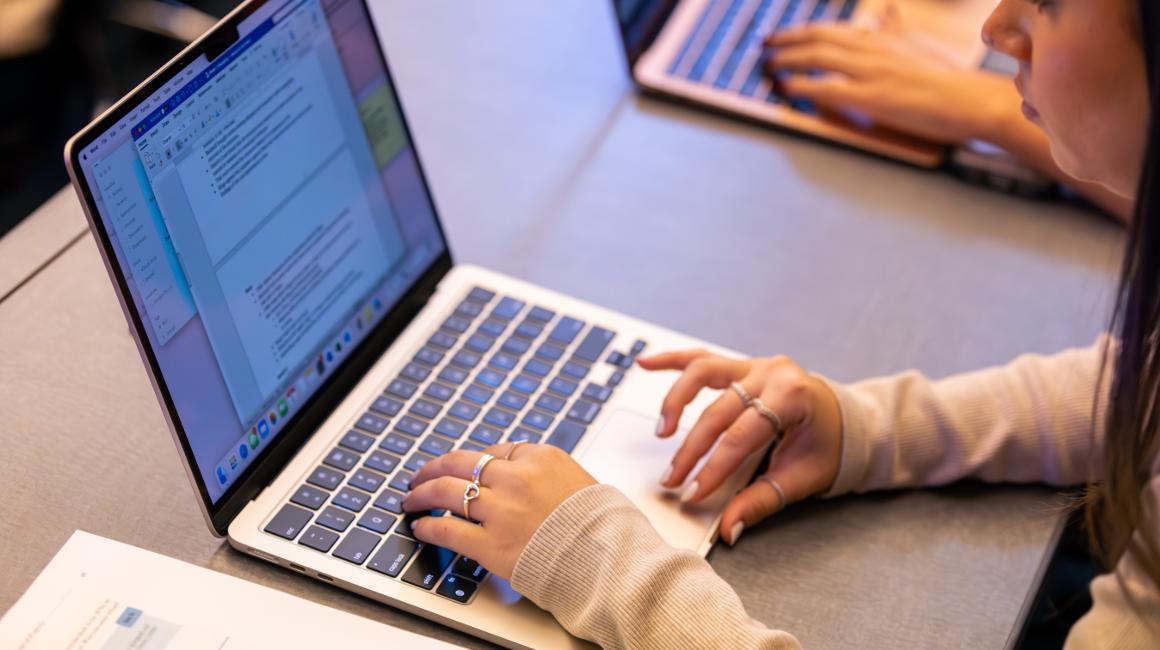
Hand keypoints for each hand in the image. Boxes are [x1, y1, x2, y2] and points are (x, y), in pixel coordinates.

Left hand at [403, 442, 596, 579]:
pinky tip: (421, 527)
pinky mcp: (492, 544)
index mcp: (540, 458)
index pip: (493, 451)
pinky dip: (428, 528)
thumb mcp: (577, 480)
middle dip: (434, 468)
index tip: (462, 470)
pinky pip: (448, 531)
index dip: (473, 463)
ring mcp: (502, 511)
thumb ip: (544, 473)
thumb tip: (516, 469)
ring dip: (422, 494)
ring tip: (411, 499)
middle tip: (420, 475)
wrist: (610, 560)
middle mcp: (517, 479)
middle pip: (460, 463)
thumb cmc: (599, 525)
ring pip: (446, 492)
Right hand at [639, 349, 841, 544]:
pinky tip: (646, 363)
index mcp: (793, 397)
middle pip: (718, 411)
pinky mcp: (740, 364)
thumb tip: (730, 528)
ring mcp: (754, 364)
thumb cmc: (826, 446)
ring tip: (661, 431)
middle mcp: (772, 373)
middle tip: (673, 478)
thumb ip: (761, 502)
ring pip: (703, 373)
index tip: (692, 492)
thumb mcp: (800, 479)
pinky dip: (673, 360)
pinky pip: (702, 358)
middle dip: (691, 449)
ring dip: (676, 400)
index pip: (741, 437)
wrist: (845, 420)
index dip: (713, 468)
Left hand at [764, 12, 1018, 144]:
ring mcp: (872, 72)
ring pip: (819, 58)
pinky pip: (828, 87)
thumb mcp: (918, 45)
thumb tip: (886, 13)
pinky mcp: (873, 97)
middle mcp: (873, 48)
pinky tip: (786, 87)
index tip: (779, 36)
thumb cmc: (946, 77)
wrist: (971, 99)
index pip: (831, 29)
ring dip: (787, 60)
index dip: (800, 32)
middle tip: (763, 48)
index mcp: (881, 37)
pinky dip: (802, 85)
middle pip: (818, 38)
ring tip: (768, 66)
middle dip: (785, 41)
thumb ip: (896, 30)